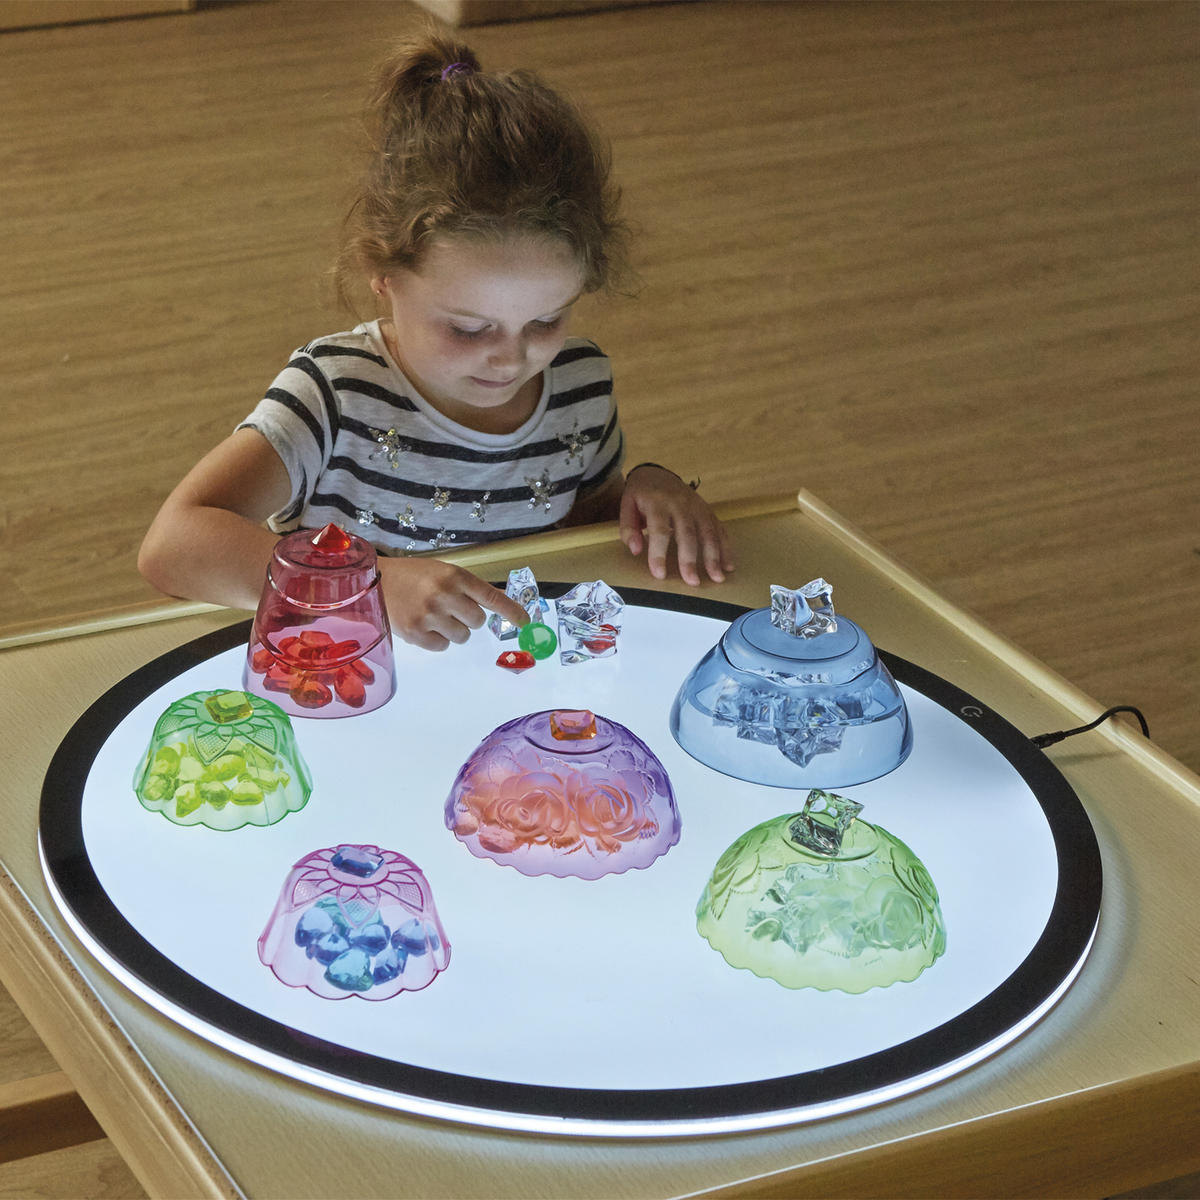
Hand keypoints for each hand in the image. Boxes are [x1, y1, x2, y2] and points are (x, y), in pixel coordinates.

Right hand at [378, 557, 529, 650]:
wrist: (376, 582)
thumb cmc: (414, 576)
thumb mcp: (445, 573)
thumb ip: (473, 589)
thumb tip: (504, 600)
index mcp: (454, 576)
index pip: (490, 597)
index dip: (511, 611)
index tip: (524, 621)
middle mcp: (443, 595)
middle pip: (478, 621)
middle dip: (469, 617)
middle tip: (451, 608)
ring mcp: (429, 616)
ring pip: (462, 636)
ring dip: (454, 629)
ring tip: (435, 616)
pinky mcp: (415, 634)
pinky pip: (443, 646)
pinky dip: (438, 639)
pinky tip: (425, 625)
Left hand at [619, 466, 733, 585]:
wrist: (657, 473)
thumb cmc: (641, 495)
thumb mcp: (627, 505)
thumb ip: (629, 527)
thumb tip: (636, 550)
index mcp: (657, 503)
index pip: (659, 530)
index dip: (659, 553)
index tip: (660, 574)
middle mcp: (680, 504)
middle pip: (687, 533)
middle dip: (691, 559)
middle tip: (692, 581)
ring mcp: (697, 506)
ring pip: (708, 531)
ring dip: (714, 556)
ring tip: (717, 577)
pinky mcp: (707, 510)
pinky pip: (719, 528)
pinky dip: (726, 547)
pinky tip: (728, 565)